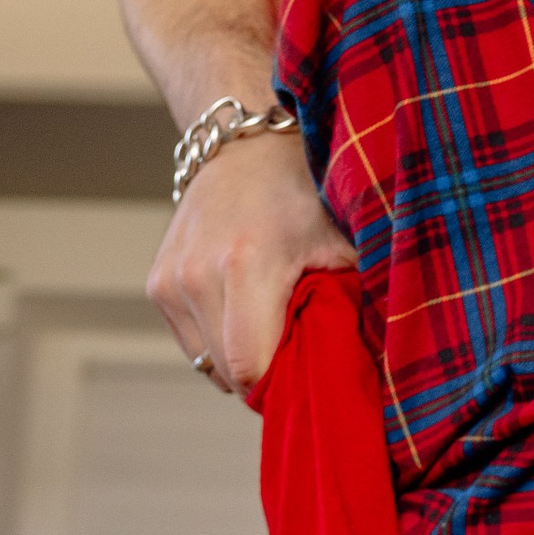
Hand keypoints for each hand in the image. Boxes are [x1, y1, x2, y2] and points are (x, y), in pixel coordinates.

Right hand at [147, 132, 352, 397]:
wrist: (246, 147)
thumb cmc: (307, 195)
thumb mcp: (343, 244)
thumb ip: (353, 306)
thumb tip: (375, 370)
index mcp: (246, 263)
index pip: (250, 368)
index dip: (282, 387)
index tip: (310, 376)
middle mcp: (197, 273)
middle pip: (227, 372)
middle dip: (265, 376)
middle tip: (300, 350)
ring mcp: (170, 280)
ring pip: (207, 363)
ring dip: (240, 359)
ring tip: (271, 322)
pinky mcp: (157, 284)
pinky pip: (192, 342)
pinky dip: (219, 340)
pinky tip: (244, 309)